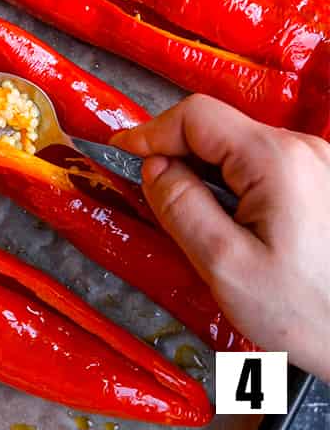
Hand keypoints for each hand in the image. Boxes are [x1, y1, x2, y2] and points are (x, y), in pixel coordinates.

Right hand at [113, 95, 329, 377]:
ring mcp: (320, 164)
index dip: (151, 131)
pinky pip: (268, 170)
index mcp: (275, 158)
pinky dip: (240, 188)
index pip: (195, 116)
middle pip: (220, 131)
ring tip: (201, 225)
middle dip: (181, 159)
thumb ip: (181, 207)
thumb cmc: (311, 313)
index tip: (120, 150)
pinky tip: (238, 229)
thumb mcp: (226, 266)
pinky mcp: (326, 184)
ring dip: (212, 177)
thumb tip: (154, 167)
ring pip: (243, 151)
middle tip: (155, 199)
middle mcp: (303, 148)